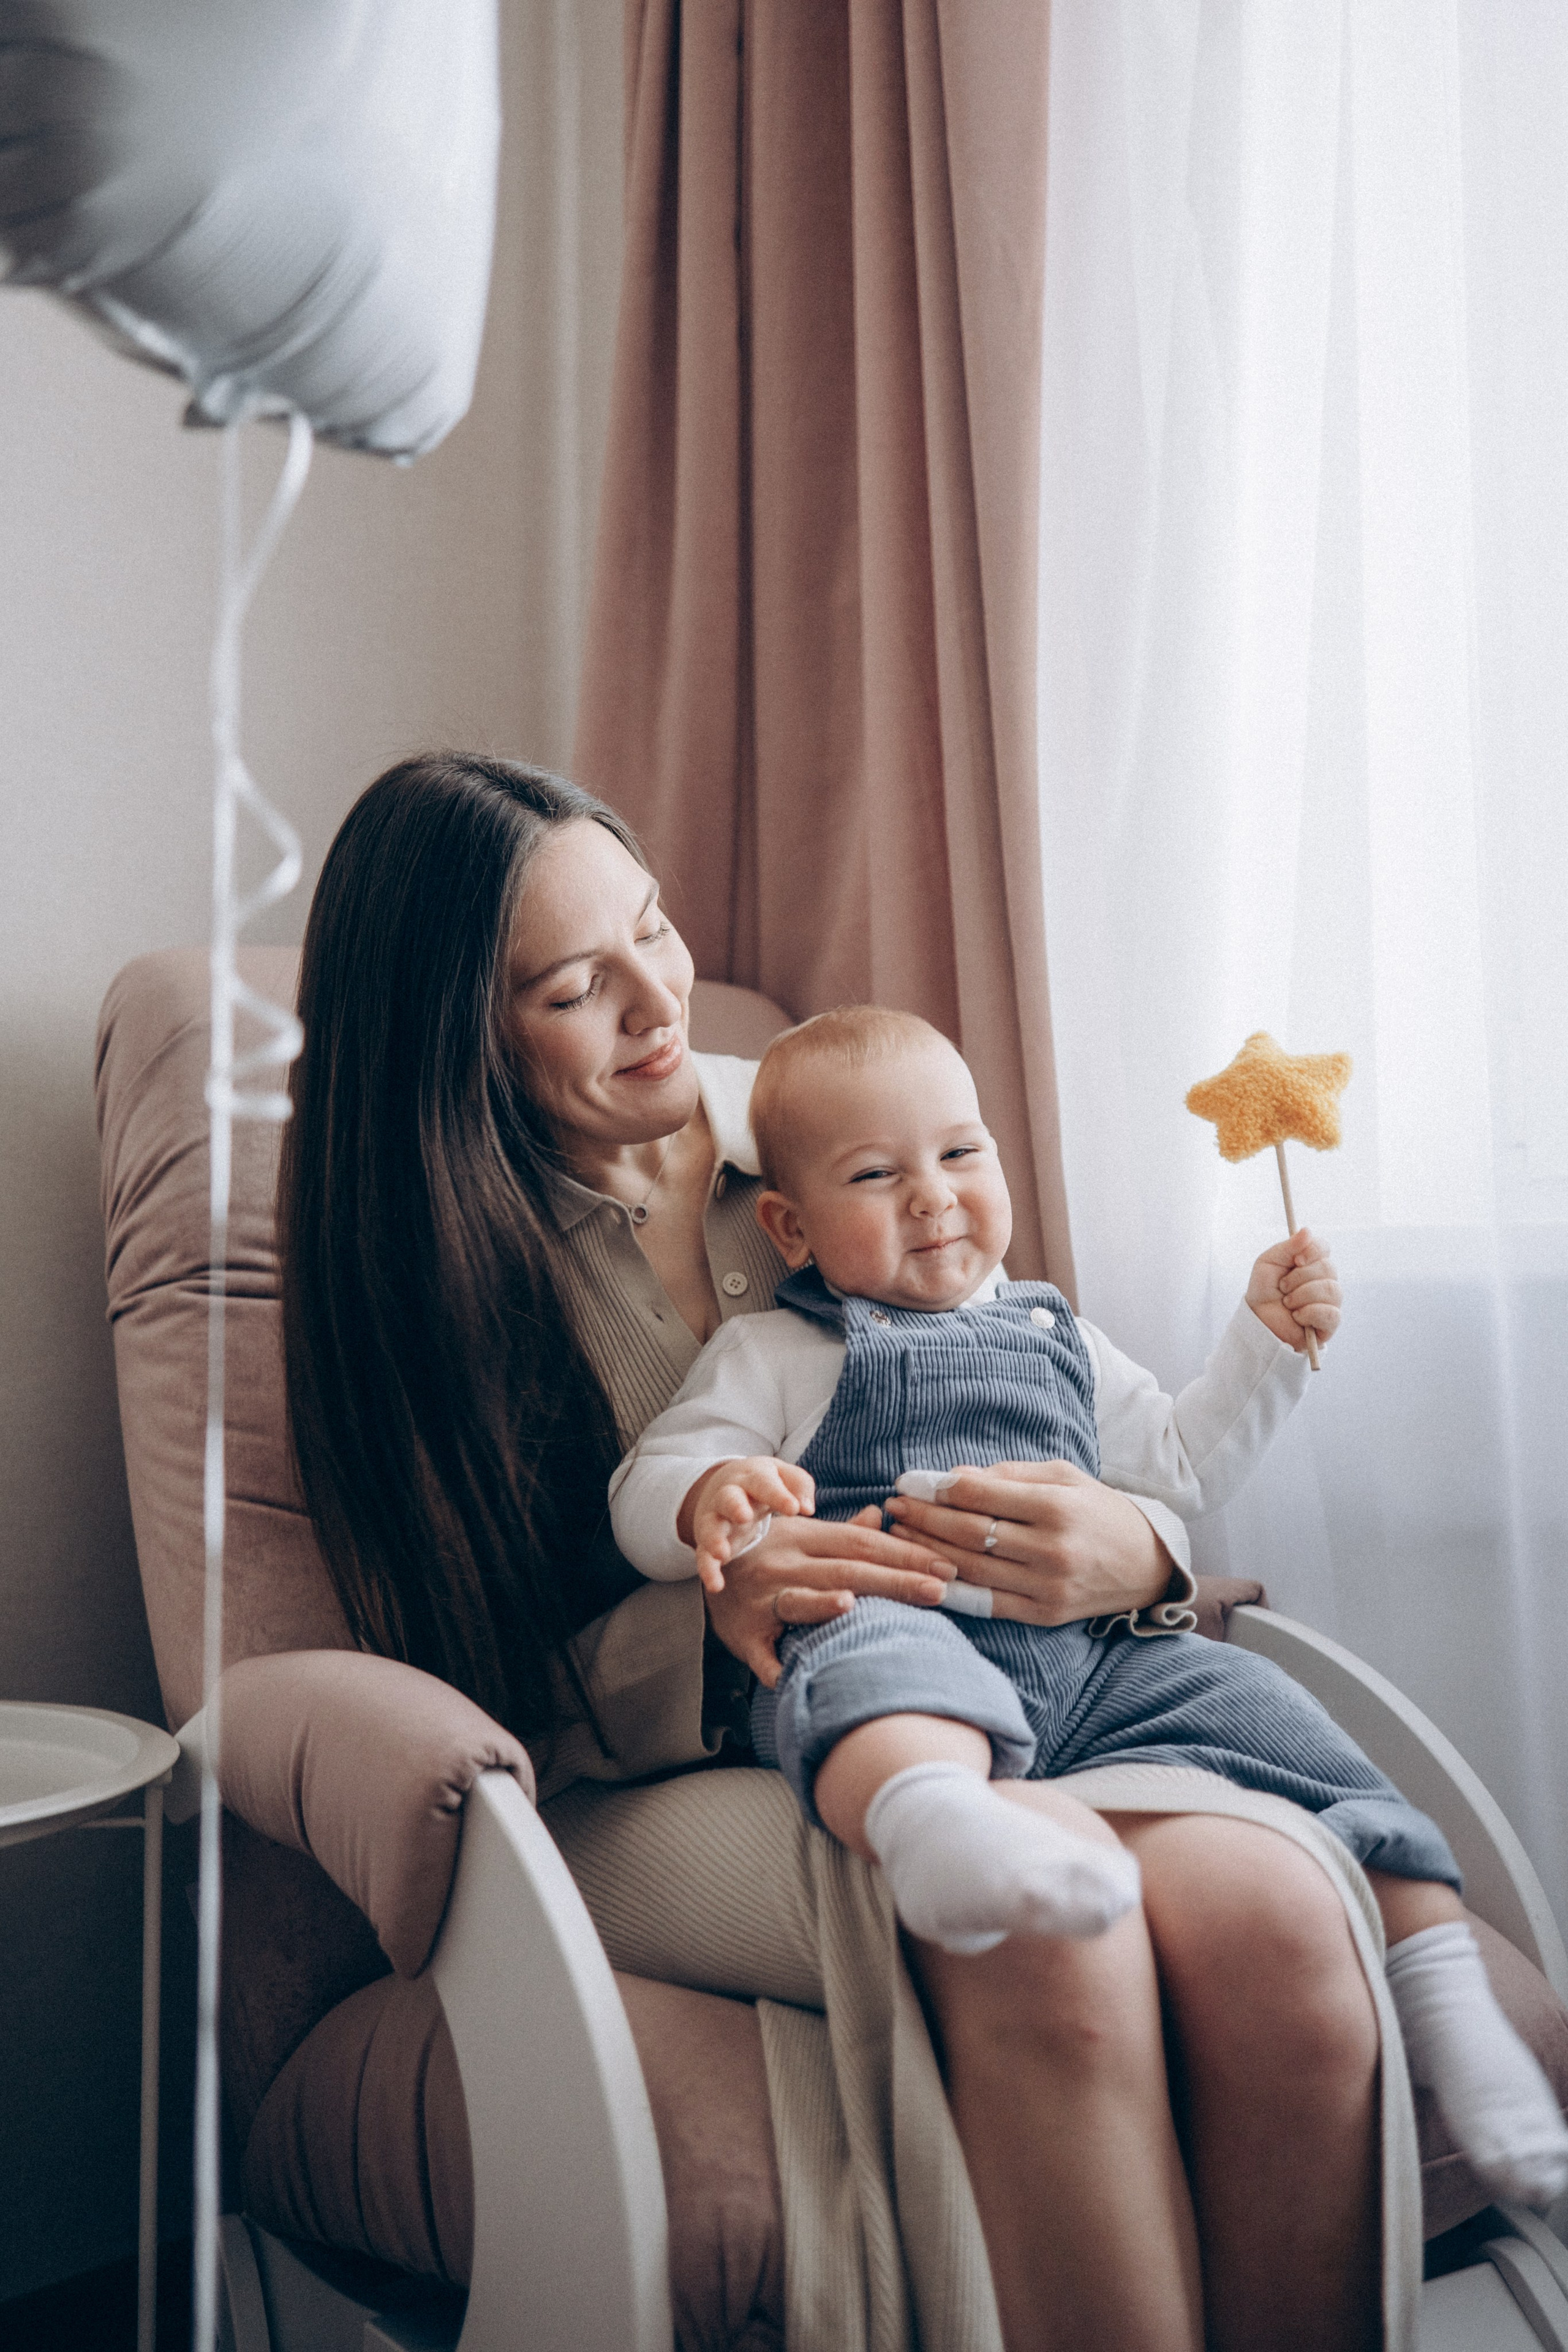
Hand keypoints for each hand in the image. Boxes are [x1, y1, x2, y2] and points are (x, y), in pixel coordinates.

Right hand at [686, 1455, 814, 1591]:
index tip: (794, 1510)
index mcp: (752, 1478)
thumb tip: (807, 1508)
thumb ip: (799, 1486)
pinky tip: (716, 1585)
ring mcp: (716, 1519)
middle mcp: (730, 1496)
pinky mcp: (707, 1542)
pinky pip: (703, 1555)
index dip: (778, 1495)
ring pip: (710, 1526)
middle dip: (734, 1506)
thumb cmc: (764, 1484)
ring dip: (714, 1538)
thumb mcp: (784, 1477)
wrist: (726, 1486)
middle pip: (728, 1498)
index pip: (764, 1483)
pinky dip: (707, 1570)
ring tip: (722, 1553)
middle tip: (744, 1517)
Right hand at [705, 1507, 952, 1687]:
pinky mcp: (743, 1632)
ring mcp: (762, 1598)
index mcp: (805, 1537)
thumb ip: (846, 1531)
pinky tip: (790, 1673)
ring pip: (798, 1599)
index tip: (945, 1568)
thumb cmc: (770, 1551)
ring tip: (856, 1606)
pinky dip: (775, 1663)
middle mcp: (784, 1563)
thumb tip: (882, 1516)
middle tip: (939, 1590)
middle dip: (895, 1580)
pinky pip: (760, 1652)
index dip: (905, 1554)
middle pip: (845, 1570)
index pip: (862, 1544)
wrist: (709, 1562)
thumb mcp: (804, 1533)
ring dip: (824, 1605)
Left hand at [884, 1461, 1172, 1624]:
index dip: (937, 1488)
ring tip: (899, 1535)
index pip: (981, 1495)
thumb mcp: (1062, 1476)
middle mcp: (1051, 1549)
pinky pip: (987, 1603)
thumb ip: (1008, 1474)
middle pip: (969, 1533)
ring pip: (971, 1569)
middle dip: (924, 1518)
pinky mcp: (1045, 1615)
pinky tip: (925, 1573)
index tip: (907, 1481)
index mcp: (1056, 1506)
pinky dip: (952, 1588)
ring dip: (927, 1551)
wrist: (1147, 1564)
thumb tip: (952, 1477)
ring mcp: (1048, 1586)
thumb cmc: (1098, 1510)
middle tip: (893, 1506)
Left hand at [1247, 1226, 1340, 1351]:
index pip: (1324, 1247)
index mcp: (1311, 1262)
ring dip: (1303, 1295)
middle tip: (1283, 1287)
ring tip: (1288, 1303)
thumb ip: (1287, 1247)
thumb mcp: (1268, 1263)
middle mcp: (1325, 1279)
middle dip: (1300, 1278)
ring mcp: (1330, 1300)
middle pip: (1328, 1268)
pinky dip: (1309, 1313)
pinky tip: (1297, 1317)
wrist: (1258, 1321)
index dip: (1312, 1251)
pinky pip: (1331, 1313)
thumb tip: (1307, 1230)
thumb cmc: (1264, 1291)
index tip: (1296, 1260)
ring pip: (1331, 1289)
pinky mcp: (1330, 1322)